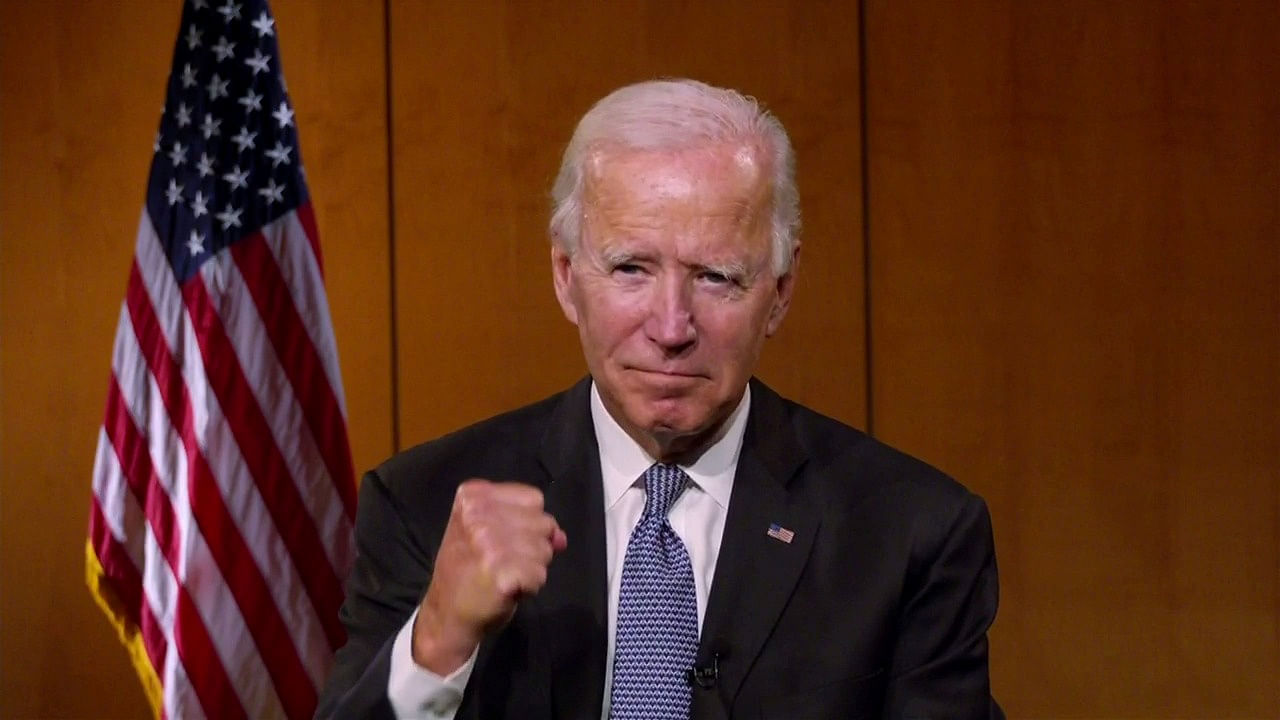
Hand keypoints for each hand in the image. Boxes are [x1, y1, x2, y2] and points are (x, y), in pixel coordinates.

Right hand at [411, 480, 567, 674]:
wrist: (446, 614)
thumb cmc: (468, 570)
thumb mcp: (489, 532)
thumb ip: (528, 524)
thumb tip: (560, 538)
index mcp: (473, 495)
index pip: (534, 499)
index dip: (529, 524)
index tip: (504, 540)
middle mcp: (479, 513)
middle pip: (543, 522)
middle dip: (533, 546)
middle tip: (503, 561)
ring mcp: (489, 542)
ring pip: (545, 550)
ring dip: (532, 569)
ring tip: (504, 574)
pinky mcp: (501, 571)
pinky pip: (539, 575)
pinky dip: (530, 587)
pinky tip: (507, 590)